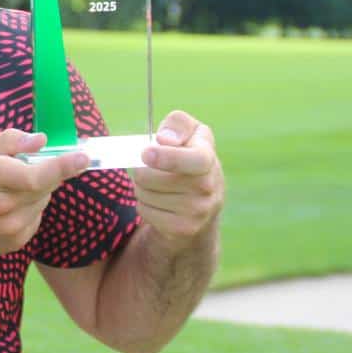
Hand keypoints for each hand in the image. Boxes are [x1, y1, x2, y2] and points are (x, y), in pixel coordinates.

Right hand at [0, 129, 88, 262]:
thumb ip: (8, 143)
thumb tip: (40, 140)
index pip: (39, 174)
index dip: (65, 165)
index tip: (84, 156)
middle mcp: (8, 207)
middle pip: (46, 185)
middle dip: (43, 172)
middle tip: (18, 168)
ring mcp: (14, 227)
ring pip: (42, 200)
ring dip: (34, 190)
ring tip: (4, 190)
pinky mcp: (17, 241)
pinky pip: (36, 216)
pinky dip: (28, 206)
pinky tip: (4, 207)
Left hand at [130, 110, 224, 252]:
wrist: (202, 206)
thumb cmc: (187, 158)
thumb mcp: (188, 133)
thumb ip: (178, 124)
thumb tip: (165, 139)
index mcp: (209, 157)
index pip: (196, 160)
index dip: (168, 157)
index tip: (146, 153)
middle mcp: (210, 186)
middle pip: (153, 178)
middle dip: (142, 170)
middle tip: (148, 168)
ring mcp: (199, 211)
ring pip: (145, 194)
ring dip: (141, 187)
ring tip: (156, 185)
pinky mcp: (185, 229)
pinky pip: (145, 211)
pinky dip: (144, 204)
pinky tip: (159, 202)